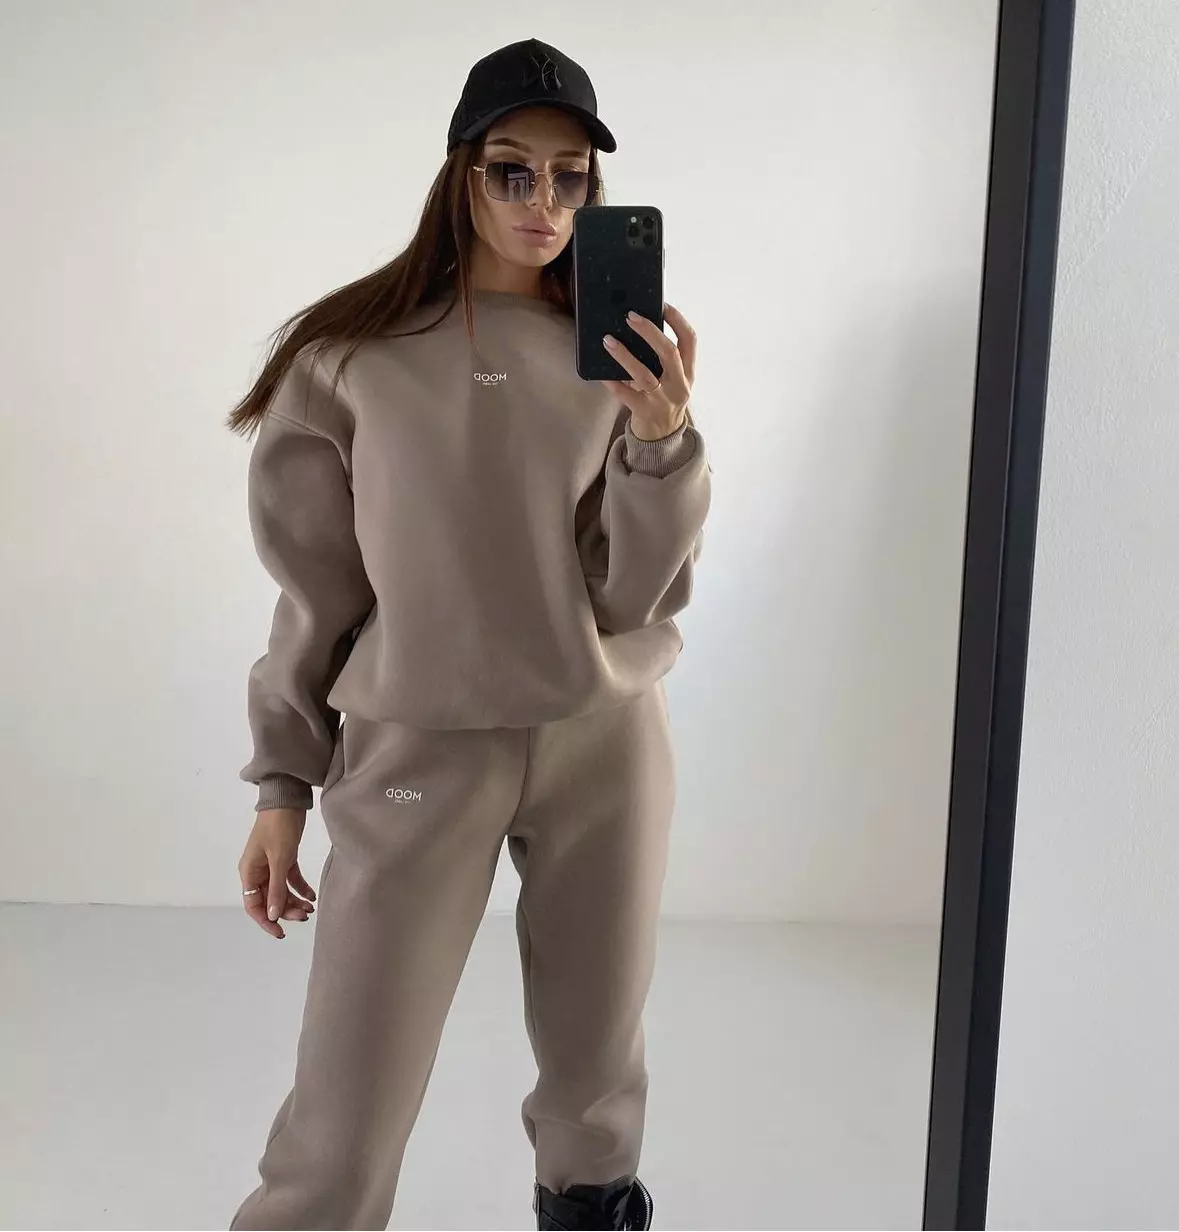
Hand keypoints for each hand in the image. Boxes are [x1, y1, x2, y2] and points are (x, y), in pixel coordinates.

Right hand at [238, 808, 316, 938]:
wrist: (287, 799)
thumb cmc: (278, 827)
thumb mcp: (279, 859)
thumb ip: (276, 888)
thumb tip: (273, 915)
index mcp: (249, 872)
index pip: (253, 905)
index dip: (265, 921)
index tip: (280, 932)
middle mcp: (258, 871)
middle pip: (269, 899)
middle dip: (285, 910)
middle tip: (304, 916)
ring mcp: (271, 864)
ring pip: (281, 891)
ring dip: (294, 901)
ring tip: (310, 908)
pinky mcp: (284, 857)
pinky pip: (290, 879)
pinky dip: (300, 888)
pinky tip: (311, 896)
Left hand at [600, 302, 696, 439]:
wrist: (662, 437)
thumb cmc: (664, 399)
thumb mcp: (673, 379)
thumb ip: (663, 359)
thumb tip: (636, 327)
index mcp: (688, 373)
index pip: (690, 341)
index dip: (677, 320)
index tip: (662, 305)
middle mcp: (679, 385)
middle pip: (668, 352)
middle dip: (649, 331)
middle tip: (630, 316)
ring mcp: (662, 401)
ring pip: (644, 375)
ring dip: (624, 355)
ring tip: (608, 340)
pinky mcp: (645, 413)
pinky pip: (625, 394)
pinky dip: (612, 382)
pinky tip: (601, 372)